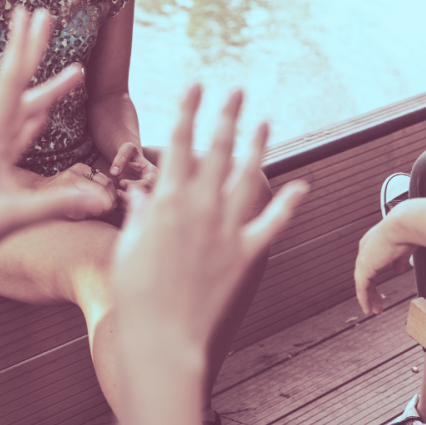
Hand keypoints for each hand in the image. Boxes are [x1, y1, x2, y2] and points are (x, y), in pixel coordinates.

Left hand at [0, 8, 108, 263]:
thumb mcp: (9, 220)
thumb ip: (54, 206)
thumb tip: (101, 198)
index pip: (11, 84)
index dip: (25, 47)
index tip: (33, 12)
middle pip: (15, 86)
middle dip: (31, 50)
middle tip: (43, 15)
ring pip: (22, 113)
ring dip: (46, 91)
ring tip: (75, 73)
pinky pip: (15, 139)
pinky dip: (30, 124)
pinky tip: (40, 117)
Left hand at [109, 142, 157, 208]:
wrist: (130, 163)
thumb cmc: (130, 154)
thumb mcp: (127, 149)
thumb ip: (121, 157)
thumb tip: (114, 172)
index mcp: (153, 174)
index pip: (148, 184)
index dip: (134, 186)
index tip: (121, 182)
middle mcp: (155, 187)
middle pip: (147, 199)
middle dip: (131, 199)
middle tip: (118, 192)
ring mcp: (149, 196)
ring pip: (142, 209)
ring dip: (127, 206)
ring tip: (116, 197)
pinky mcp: (142, 204)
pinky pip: (135, 214)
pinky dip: (124, 211)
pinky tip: (116, 203)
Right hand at [111, 86, 306, 351]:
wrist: (162, 337)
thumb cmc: (135, 296)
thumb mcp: (125, 248)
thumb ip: (136, 214)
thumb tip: (139, 193)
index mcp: (166, 202)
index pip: (177, 144)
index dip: (187, 111)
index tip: (195, 87)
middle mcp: (200, 207)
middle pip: (217, 150)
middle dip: (226, 115)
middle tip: (236, 90)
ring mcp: (226, 229)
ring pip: (247, 176)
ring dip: (257, 146)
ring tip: (264, 121)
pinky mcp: (246, 253)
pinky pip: (272, 222)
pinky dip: (288, 204)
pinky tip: (301, 185)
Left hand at [354, 215, 416, 315]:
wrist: (404, 226)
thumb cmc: (407, 232)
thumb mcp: (402, 249)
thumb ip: (398, 260)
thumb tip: (398, 270)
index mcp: (373, 244)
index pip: (370, 266)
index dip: (373, 279)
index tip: (378, 291)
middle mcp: (365, 251)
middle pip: (364, 276)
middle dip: (370, 291)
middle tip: (375, 304)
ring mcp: (363, 259)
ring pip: (362, 283)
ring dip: (367, 298)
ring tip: (372, 310)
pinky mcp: (365, 267)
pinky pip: (362, 287)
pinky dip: (364, 298)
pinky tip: (367, 308)